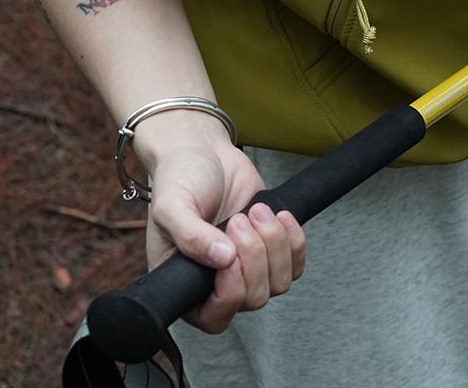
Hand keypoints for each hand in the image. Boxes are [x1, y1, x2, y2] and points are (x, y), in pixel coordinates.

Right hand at [138, 114, 306, 333]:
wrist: (203, 151)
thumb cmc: (179, 180)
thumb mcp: (172, 206)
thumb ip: (190, 236)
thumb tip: (222, 260)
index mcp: (185, 285)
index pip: (216, 317)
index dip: (230, 291)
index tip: (229, 253)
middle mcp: (217, 283)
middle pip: (254, 298)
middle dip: (253, 255)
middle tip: (238, 219)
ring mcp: (247, 266)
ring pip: (279, 282)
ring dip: (274, 245)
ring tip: (256, 211)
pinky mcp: (271, 246)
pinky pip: (296, 262)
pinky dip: (294, 240)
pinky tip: (279, 215)